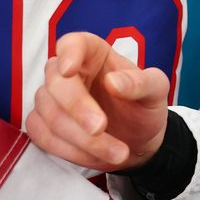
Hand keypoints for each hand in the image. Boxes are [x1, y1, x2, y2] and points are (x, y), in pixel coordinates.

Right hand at [26, 32, 170, 172]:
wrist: (138, 141)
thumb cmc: (144, 107)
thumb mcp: (156, 92)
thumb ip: (142, 83)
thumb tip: (113, 81)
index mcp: (94, 54)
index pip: (73, 43)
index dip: (68, 54)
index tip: (70, 70)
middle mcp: (67, 73)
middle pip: (56, 83)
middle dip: (78, 108)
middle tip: (101, 128)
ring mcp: (51, 99)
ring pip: (49, 114)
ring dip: (81, 138)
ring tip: (118, 153)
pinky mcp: (43, 125)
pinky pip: (42, 136)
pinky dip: (70, 150)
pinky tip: (97, 156)